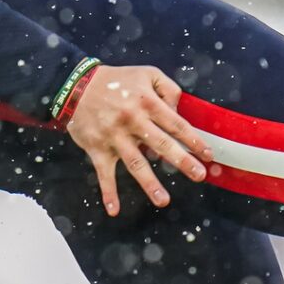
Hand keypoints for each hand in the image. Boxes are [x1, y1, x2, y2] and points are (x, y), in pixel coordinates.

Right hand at [64, 64, 213, 215]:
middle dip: (182, 161)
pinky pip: (103, 173)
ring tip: (163, 201)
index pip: (176, 124)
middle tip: (198, 176)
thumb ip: (169, 88)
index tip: (207, 155)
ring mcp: (114, 136)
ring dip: (149, 183)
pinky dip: (107, 192)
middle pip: (161, 144)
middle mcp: (132, 120)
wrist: (76, 86)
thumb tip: (179, 111)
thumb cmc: (116, 80)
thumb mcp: (146, 73)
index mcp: (147, 102)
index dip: (193, 140)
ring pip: (135, 163)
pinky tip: (114, 209)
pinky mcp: (97, 148)